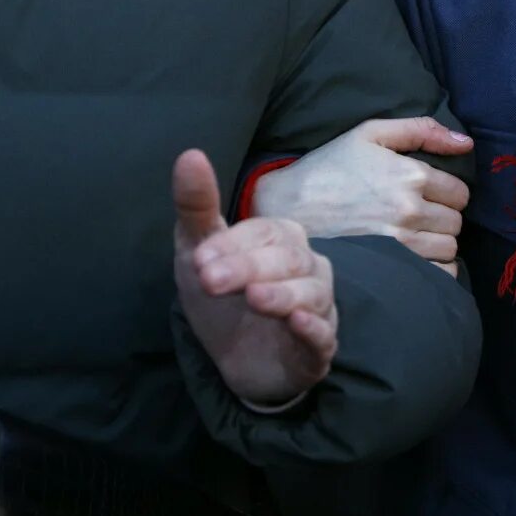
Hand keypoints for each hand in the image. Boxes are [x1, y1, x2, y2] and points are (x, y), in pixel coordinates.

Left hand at [174, 149, 338, 406]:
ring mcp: (317, 309)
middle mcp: (308, 268)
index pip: (265, 233)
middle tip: (211, 280)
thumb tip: (189, 154)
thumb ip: (197, 206)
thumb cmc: (222, 297)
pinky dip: (314, 329)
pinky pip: (326, 336)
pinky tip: (297, 323)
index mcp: (282, 240)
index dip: (234, 245)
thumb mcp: (200, 252)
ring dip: (283, 295)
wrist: (236, 361)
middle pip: (289, 259)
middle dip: (249, 268)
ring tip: (253, 299)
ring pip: (312, 294)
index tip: (199, 259)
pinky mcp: (318, 350)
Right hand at [252, 118, 472, 273]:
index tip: (429, 195)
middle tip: (419, 216)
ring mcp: (399, 243)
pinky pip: (436, 275)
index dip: (447, 193)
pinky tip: (412, 258)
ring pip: (449, 249)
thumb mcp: (369, 134)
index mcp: (411, 175)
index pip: (460, 193)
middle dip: (442, 218)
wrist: (284, 208)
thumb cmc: (327, 168)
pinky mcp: (388, 268)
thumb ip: (421, 130)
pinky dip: (431, 269)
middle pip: (456, 223)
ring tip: (413, 237)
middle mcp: (409, 210)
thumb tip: (466, 143)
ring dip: (437, 244)